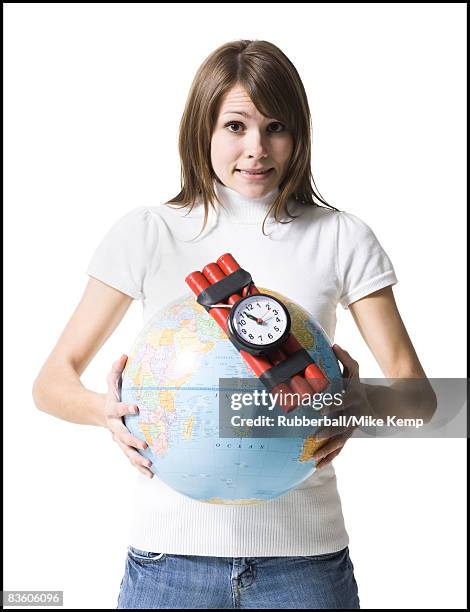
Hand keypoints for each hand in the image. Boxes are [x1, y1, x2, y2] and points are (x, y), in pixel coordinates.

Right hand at [103, 354, 153, 478]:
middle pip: (122, 435)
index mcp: (112, 410)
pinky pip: (131, 458)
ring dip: (137, 459)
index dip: (126, 407)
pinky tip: (151, 474)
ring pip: (126, 451)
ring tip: (150, 465)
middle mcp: (114, 427)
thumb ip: (117, 369)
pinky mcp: (123, 446)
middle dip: (133, 440)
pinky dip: (139, 467)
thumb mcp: (112, 380)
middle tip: (145, 444)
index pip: (118, 408)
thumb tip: (125, 355)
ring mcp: (117, 438)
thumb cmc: (110, 394)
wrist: (97, 412)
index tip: (136, 407)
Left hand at [312, 344, 360, 469]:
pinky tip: (317, 466)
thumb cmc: (362, 385)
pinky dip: (329, 457)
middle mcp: (354, 414)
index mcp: (354, 397)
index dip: (333, 405)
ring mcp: (352, 427)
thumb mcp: (356, 371)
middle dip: (328, 431)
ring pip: (340, 441)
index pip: (343, 401)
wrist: (383, 404)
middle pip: (341, 425)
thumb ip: (345, 359)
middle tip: (313, 436)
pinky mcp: (350, 435)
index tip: (321, 410)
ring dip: (327, 450)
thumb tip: (334, 345)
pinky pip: (339, 448)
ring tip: (313, 457)